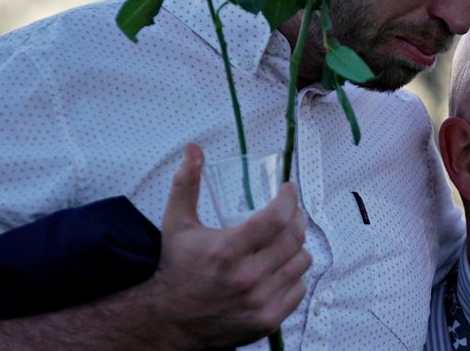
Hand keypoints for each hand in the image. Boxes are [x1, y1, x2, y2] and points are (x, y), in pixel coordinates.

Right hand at [150, 143, 309, 348]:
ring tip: (284, 240)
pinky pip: (298, 289)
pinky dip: (293, 275)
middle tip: (291, 211)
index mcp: (227, 250)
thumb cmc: (176, 268)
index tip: (289, 189)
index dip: (289, 199)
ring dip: (296, 247)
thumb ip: (186, 183)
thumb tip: (193, 148)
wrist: (168, 321)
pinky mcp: (267, 320)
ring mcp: (259, 301)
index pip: (275, 219)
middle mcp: (246, 277)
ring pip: (300, 262)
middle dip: (297, 218)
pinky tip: (280, 268)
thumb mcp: (176, 223)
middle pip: (293, 238)